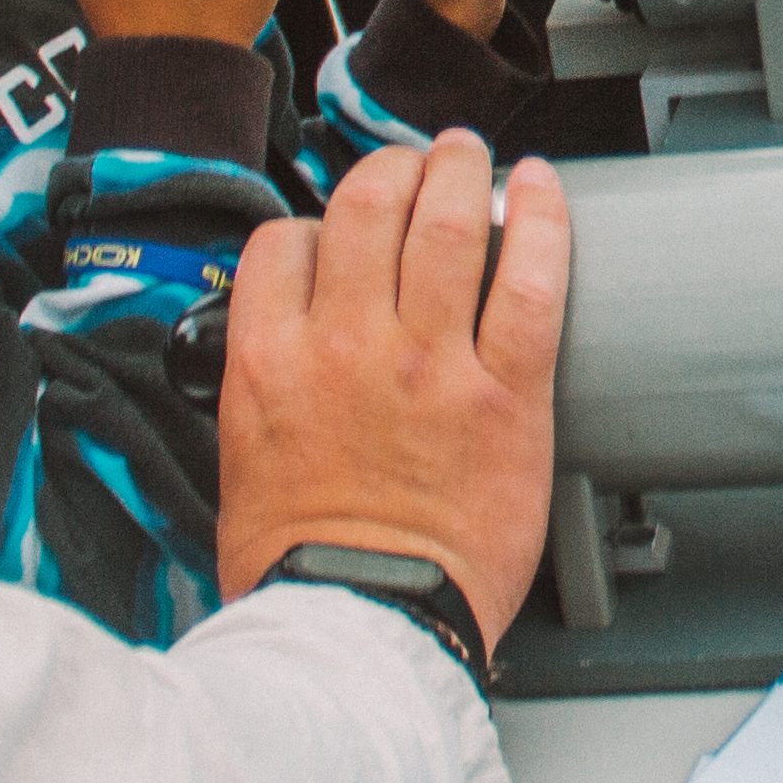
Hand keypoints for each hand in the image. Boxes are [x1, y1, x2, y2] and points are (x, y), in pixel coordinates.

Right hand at [218, 132, 564, 654]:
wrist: (360, 627)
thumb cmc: (302, 571)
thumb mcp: (242, 465)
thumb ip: (265, 397)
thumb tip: (284, 370)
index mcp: (270, 362)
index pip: (281, 245)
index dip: (312, 224)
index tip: (335, 231)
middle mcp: (346, 345)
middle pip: (365, 207)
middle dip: (393, 168)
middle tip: (415, 162)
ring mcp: (428, 364)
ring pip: (445, 224)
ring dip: (460, 172)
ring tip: (471, 155)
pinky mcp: (504, 395)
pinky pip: (529, 282)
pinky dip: (540, 222)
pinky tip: (540, 191)